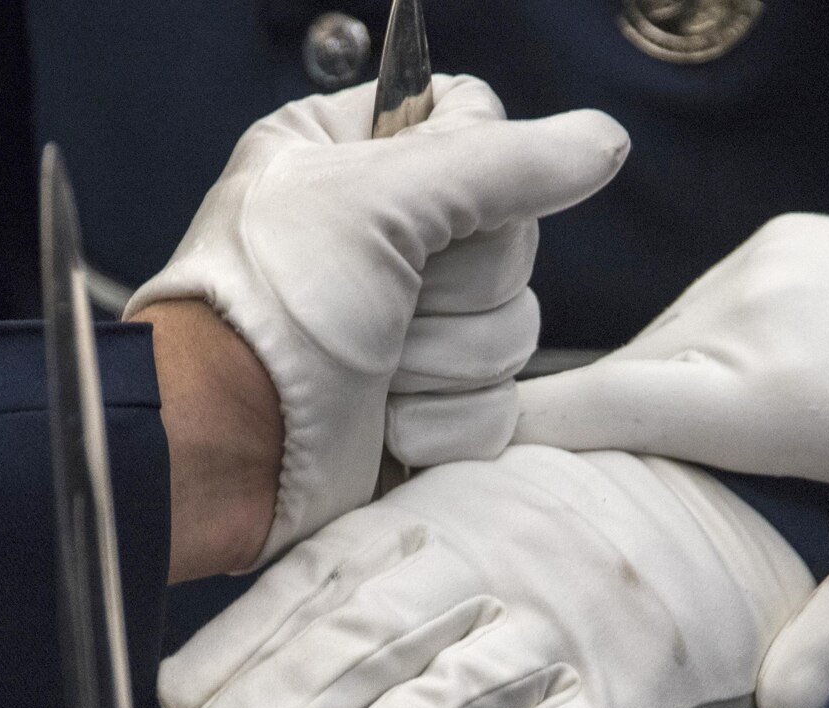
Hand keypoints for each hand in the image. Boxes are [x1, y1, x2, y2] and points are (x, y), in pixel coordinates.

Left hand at [126, 75, 628, 564]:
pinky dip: (445, 424)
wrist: (227, 454)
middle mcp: (382, 235)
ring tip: (374, 372)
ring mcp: (408, 327)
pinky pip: (497, 409)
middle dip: (454, 294)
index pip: (481, 132)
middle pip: (511, 245)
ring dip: (446, 364)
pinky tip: (386, 424)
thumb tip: (601, 141)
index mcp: (353, 154)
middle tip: (386, 306)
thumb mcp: (379, 203)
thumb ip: (502, 163)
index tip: (420, 217)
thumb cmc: (268, 315)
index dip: (474, 184)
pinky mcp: (426, 408)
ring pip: (514, 331)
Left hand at [160, 446, 810, 707]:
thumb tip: (228, 677)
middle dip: (280, 707)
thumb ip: (364, 581)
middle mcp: (495, 561)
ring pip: (447, 701)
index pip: (325, 579)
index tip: (175, 699)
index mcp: (439, 517)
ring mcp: (563, 627)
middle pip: (371, 639)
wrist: (732, 514)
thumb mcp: (462, 522)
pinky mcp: (627, 694)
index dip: (246, 643)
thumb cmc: (567, 534)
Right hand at [513, 204, 828, 707]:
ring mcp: (765, 262)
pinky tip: (724, 408)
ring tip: (661, 475)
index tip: (453, 481)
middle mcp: (745, 309)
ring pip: (659, 342)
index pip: (595, 407)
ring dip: (649, 402)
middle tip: (567, 517)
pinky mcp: (785, 240)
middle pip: (619, 382)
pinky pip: (702, 306)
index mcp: (761, 388)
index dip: (516, 442)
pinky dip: (692, 358)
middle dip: (586, 443)